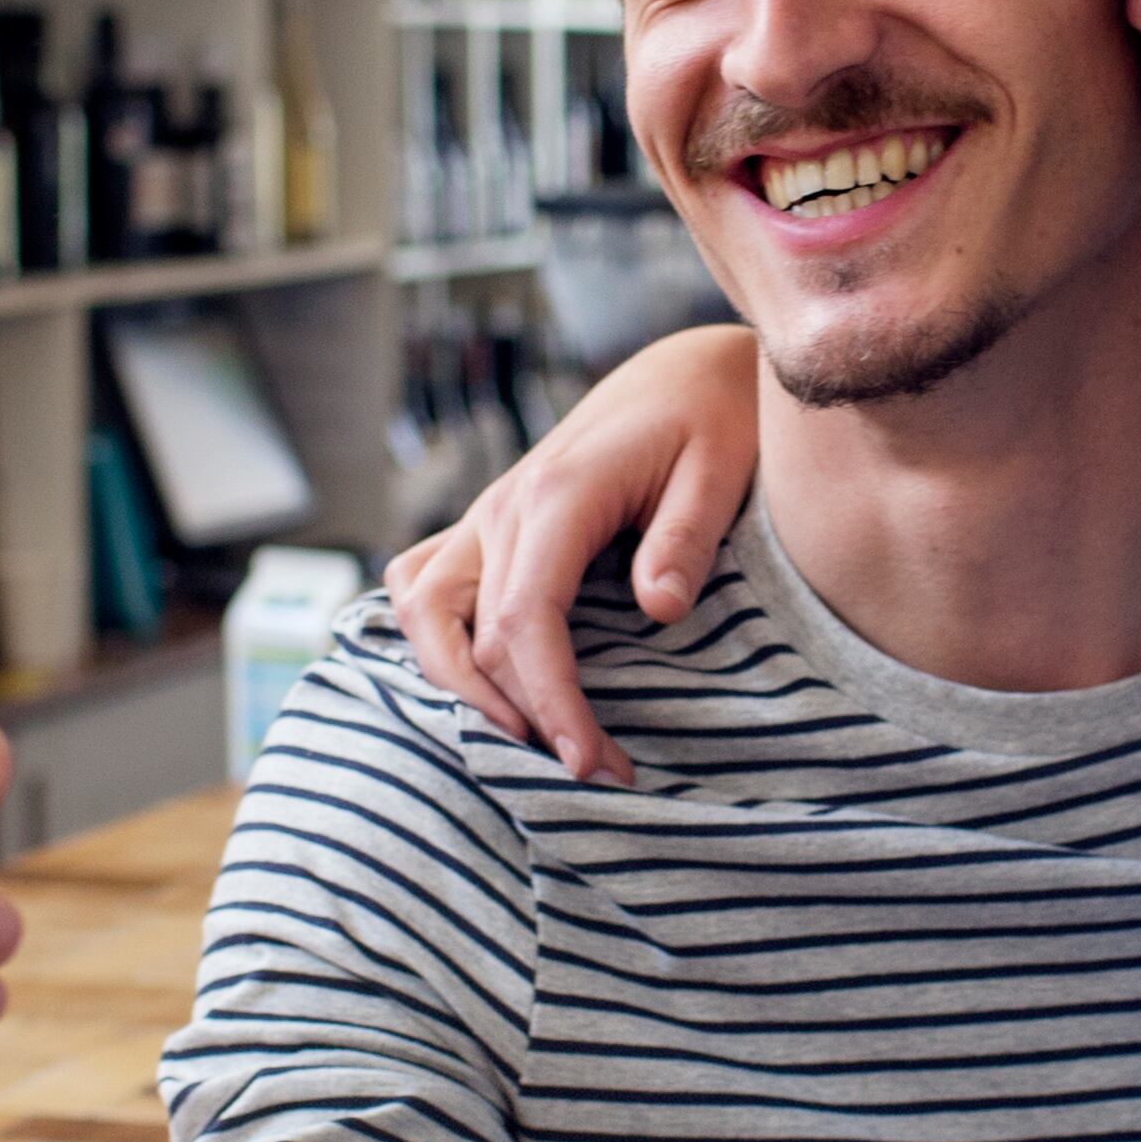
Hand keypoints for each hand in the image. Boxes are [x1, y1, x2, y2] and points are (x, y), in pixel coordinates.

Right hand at [383, 324, 761, 783]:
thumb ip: (685, 539)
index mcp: (558, 494)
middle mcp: (504, 506)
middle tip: (583, 769)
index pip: (526, 619)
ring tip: (526, 737)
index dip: (551, 701)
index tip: (593, 764)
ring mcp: (487, 515)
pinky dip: (432, 639)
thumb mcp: (720, 470)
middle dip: (509, 714)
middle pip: (461, 632)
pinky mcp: (489, 525)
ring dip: (456, 682)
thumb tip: (658, 611)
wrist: (687, 373)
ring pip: (420, 611)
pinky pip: (422, 582)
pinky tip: (480, 684)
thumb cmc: (714, 419)